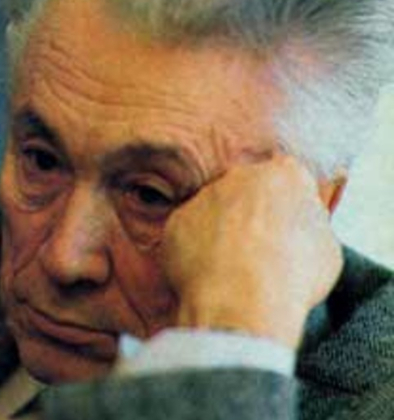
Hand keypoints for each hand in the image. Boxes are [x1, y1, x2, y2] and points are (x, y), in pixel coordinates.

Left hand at [161, 156, 342, 348]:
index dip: (286, 209)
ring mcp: (204, 197)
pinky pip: (187, 234)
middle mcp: (240, 176)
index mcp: (285, 175)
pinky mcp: (177, 221)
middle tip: (258, 253)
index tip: (286, 231)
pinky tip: (208, 275)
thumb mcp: (326, 249)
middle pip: (246, 191)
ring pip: (213, 212)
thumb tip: (299, 231)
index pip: (287, 181)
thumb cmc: (291, 277)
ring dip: (220, 234)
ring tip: (232, 271)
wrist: (242, 301)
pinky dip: (195, 252)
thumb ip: (309, 226)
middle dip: (250, 216)